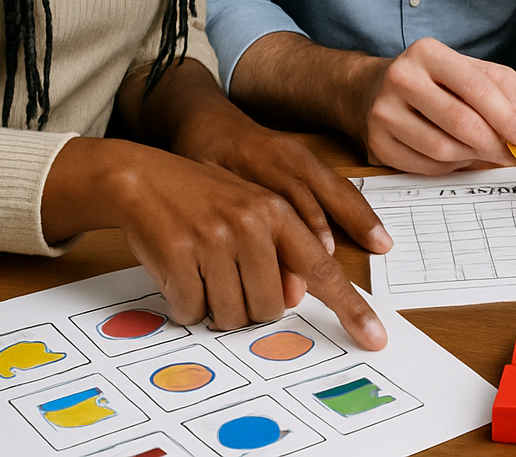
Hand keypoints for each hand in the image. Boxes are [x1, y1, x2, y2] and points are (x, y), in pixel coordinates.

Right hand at [43, 138, 388, 348]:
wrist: (142, 177)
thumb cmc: (202, 201)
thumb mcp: (250, 213)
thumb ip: (279, 252)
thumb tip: (294, 298)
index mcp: (277, 213)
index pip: (323, 269)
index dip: (350, 307)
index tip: (373, 338)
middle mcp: (251, 223)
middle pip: (270, 307)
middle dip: (248, 308)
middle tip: (227, 280)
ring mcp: (215, 238)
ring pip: (230, 314)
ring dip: (214, 308)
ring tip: (202, 272)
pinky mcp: (179, 254)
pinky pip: (191, 310)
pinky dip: (184, 304)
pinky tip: (178, 274)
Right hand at [355, 38, 515, 173]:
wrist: (373, 88)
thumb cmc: (432, 80)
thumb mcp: (469, 69)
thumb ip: (502, 91)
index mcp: (428, 53)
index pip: (476, 88)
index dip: (505, 117)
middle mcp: (402, 78)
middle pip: (461, 122)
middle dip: (493, 144)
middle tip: (509, 154)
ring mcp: (384, 112)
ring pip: (443, 149)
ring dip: (472, 157)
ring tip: (480, 150)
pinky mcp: (378, 142)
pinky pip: (426, 167)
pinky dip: (450, 167)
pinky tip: (455, 155)